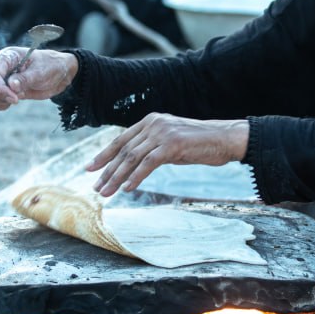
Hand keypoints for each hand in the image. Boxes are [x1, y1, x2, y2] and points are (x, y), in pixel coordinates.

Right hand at [0, 49, 77, 109]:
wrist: (59, 73)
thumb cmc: (51, 66)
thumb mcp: (41, 71)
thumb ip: (26, 79)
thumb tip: (11, 86)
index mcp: (7, 57)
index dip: (0, 89)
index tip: (15, 99)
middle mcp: (0, 67)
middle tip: (17, 99)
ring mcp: (0, 78)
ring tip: (15, 99)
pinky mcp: (2, 89)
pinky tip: (11, 102)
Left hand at [85, 112, 248, 196]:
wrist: (224, 139)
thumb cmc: (200, 143)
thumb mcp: (171, 141)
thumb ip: (152, 146)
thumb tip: (134, 162)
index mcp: (151, 121)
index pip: (121, 139)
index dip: (104, 155)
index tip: (90, 168)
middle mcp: (154, 124)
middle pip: (123, 150)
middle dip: (107, 170)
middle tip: (95, 187)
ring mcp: (162, 133)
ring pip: (132, 158)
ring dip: (116, 177)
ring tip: (106, 192)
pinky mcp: (172, 145)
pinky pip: (148, 163)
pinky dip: (136, 177)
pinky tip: (127, 188)